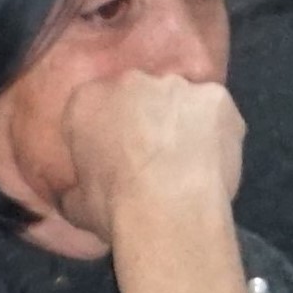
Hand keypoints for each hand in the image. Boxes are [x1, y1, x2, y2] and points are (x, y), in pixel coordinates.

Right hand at [52, 69, 242, 246]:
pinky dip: (216, 129)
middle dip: (145, 117)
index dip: (108, 129)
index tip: (115, 153)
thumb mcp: (75, 203)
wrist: (169, 210)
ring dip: (182, 120)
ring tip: (188, 158)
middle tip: (153, 153)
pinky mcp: (217, 96)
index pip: (95, 105)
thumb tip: (78, 192)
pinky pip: (216, 111)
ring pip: (181, 99)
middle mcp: (131, 81)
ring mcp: (178, 85)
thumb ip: (77, 183)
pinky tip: (213, 157)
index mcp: (87, 101)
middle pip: (139, 93)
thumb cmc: (113, 209)